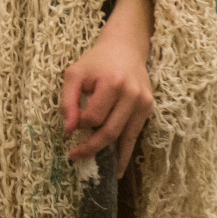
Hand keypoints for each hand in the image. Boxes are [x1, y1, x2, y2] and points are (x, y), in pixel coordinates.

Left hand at [60, 0, 153, 175]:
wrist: (125, 48)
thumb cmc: (96, 61)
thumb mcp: (75, 74)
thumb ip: (68, 101)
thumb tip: (68, 130)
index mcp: (112, 83)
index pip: (93, 116)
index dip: (79, 124)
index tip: (69, 128)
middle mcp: (132, 95)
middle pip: (110, 131)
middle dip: (91, 147)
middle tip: (75, 156)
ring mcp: (143, 103)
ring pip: (124, 137)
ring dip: (108, 154)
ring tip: (95, 167)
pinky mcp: (148, 109)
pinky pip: (134, 135)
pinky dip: (125, 152)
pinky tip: (118, 168)